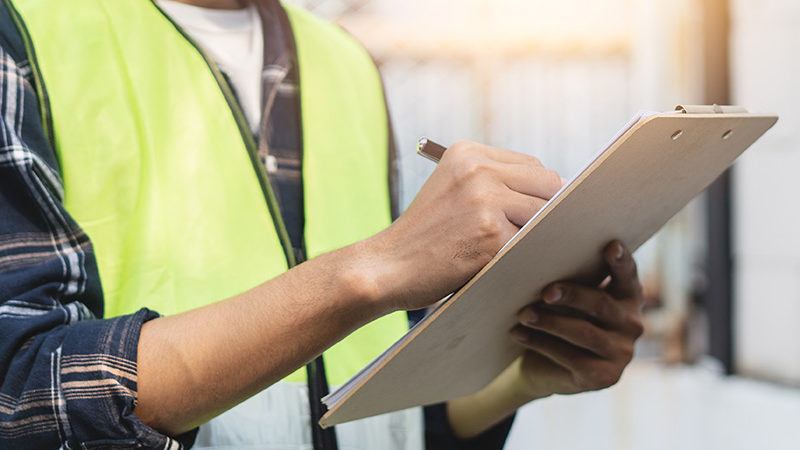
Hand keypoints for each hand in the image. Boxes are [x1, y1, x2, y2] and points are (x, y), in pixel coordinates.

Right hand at [358, 141, 561, 311]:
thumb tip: (559, 189)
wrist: (388, 266)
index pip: (533, 165)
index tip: (526, 214)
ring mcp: (486, 200)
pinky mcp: (492, 234)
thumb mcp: (452, 188)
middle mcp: (478, 169)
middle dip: (543, 212)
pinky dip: (521, 256)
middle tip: (521, 235)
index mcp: (467, 152)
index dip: (536, 193)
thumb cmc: (425, 235)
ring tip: (505, 249)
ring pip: (545, 214)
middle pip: (548, 184)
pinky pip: (531, 244)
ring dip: (533, 235)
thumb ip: (494, 180)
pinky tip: (497, 263)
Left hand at [510, 241, 643, 398]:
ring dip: (549, 322)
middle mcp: (632, 325)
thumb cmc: (559, 319)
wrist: (545, 366)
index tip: (610, 245)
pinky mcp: (604, 377)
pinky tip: (518, 333)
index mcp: (628, 298)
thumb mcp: (568, 299)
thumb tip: (545, 259)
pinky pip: (571, 357)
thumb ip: (571, 280)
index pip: (628, 276)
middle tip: (545, 291)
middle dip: (572, 295)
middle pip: (601, 304)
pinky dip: (540, 343)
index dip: (621, 261)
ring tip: (523, 314)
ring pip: (583, 333)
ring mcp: (621, 353)